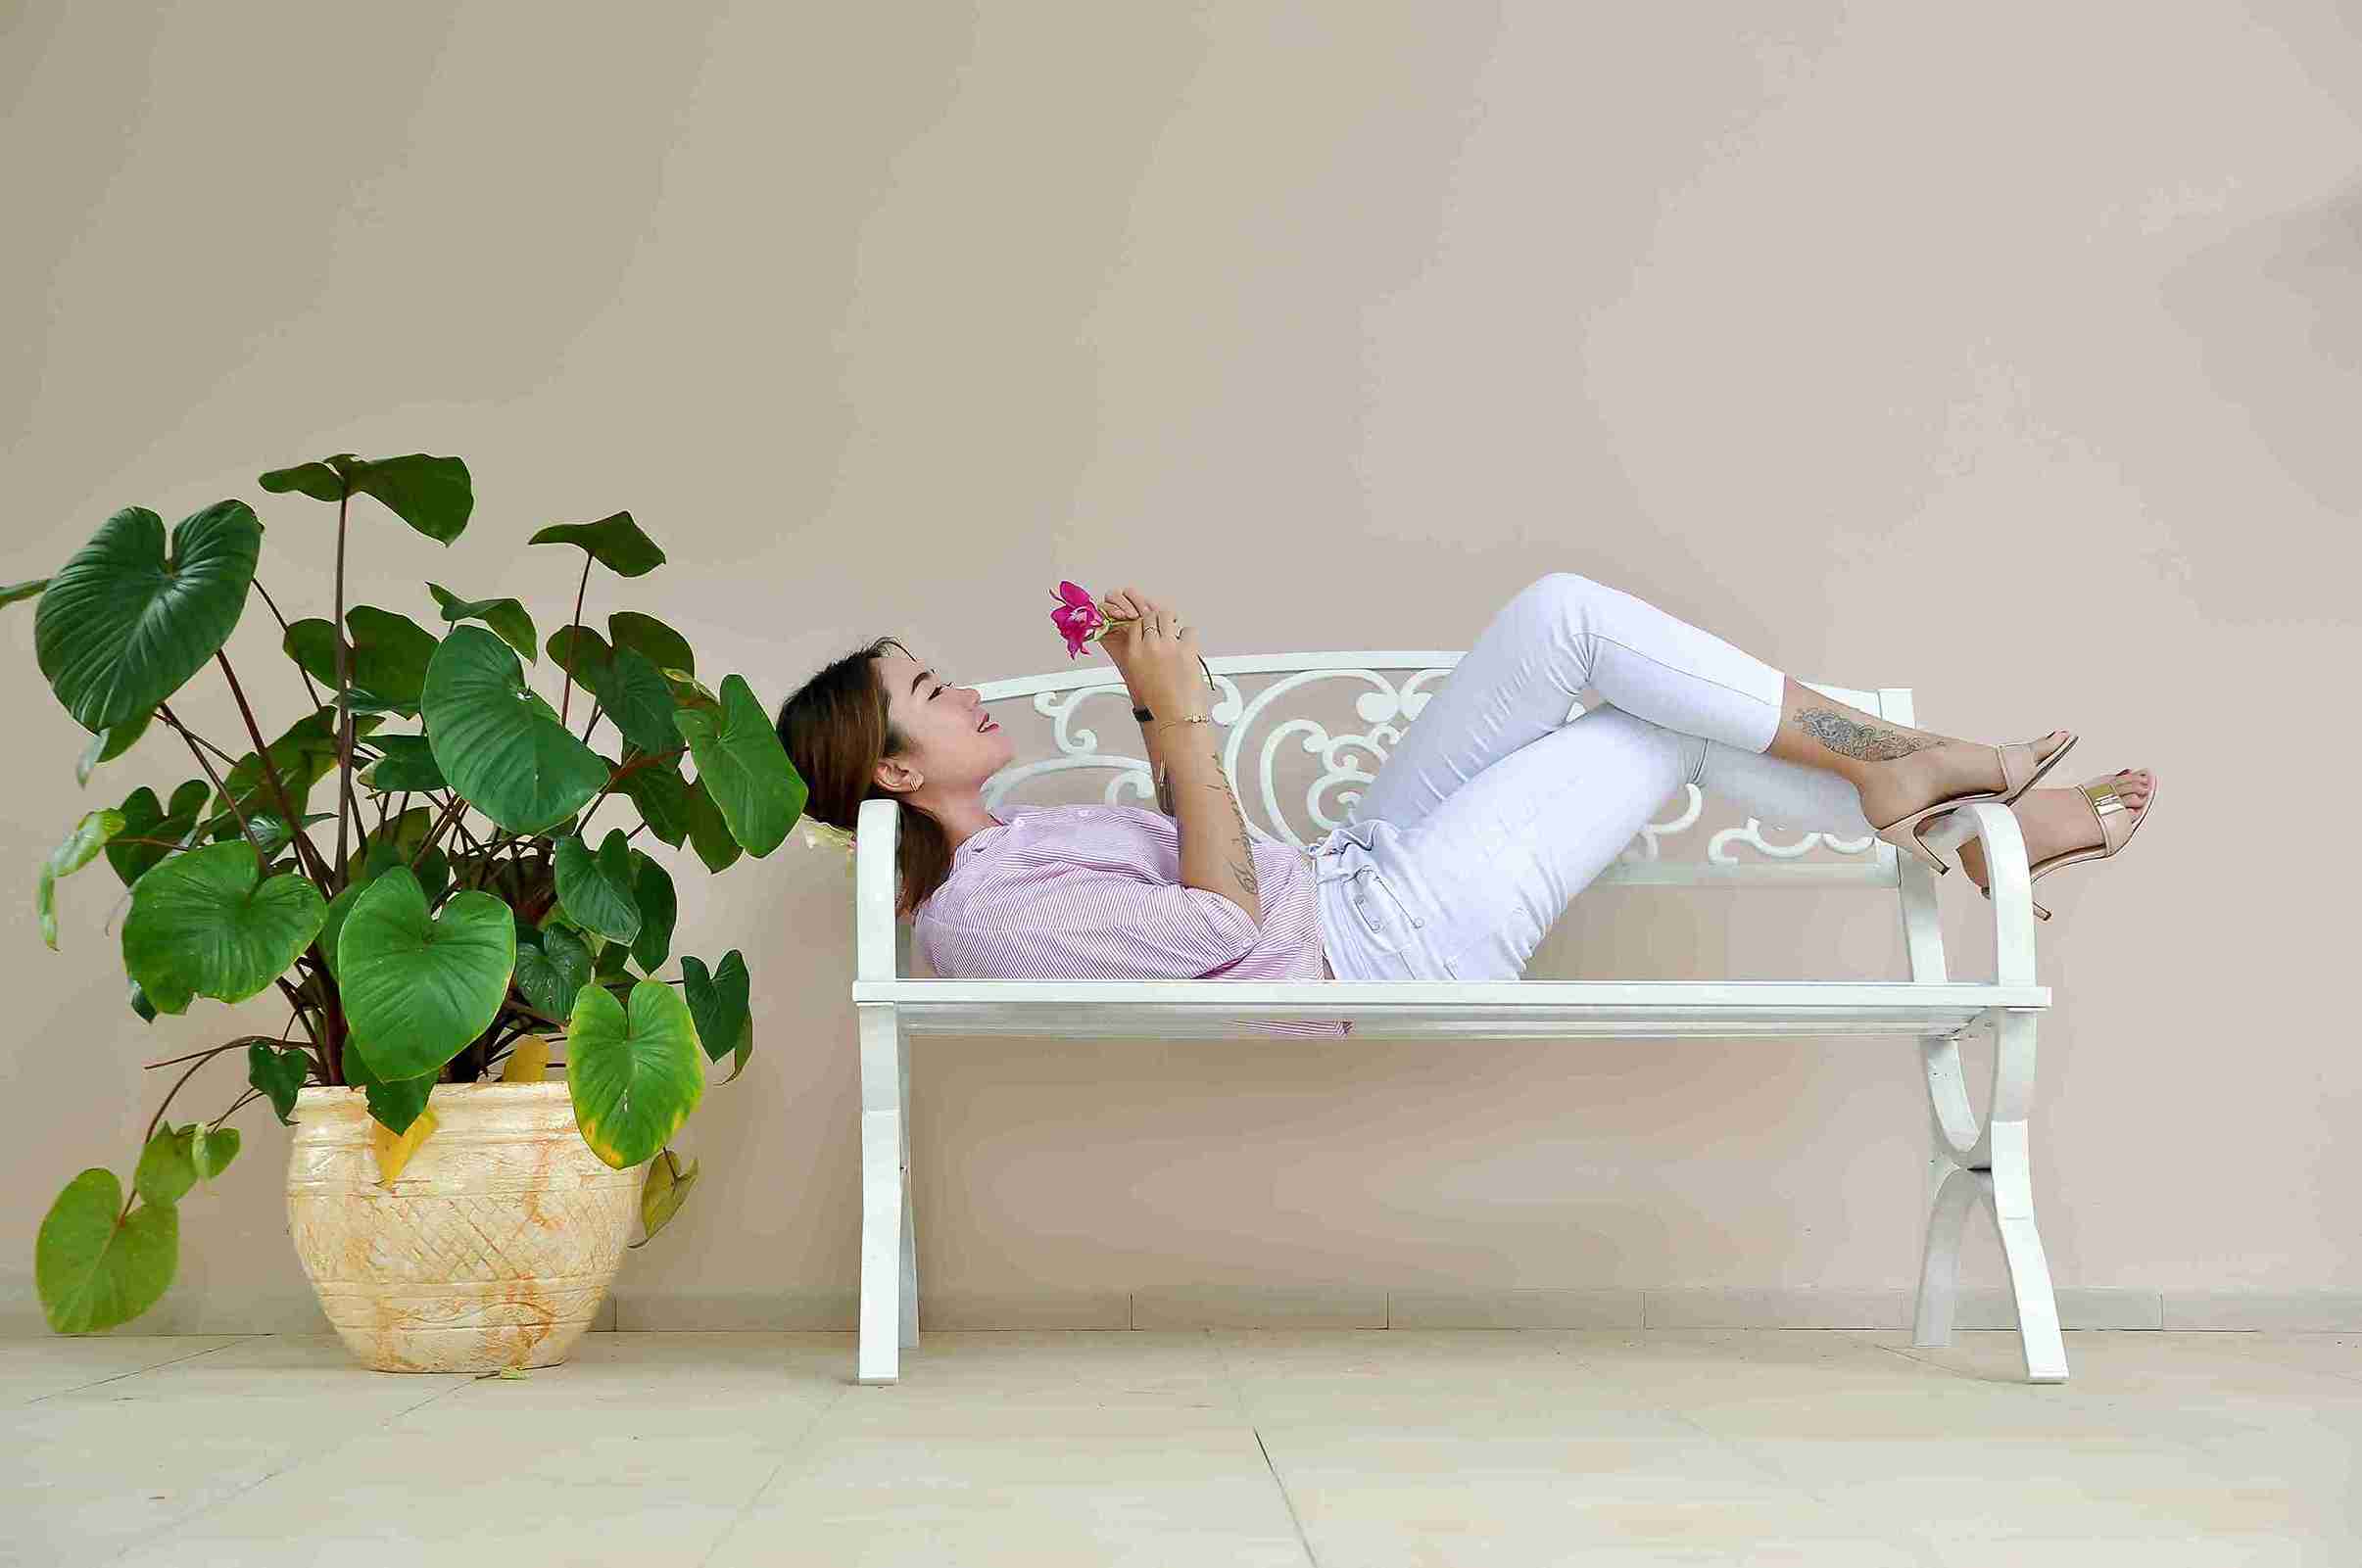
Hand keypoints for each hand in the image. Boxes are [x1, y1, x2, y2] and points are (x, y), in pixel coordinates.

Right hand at [1095, 587, 1205, 718]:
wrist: (1175, 714)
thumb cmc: (1159, 701)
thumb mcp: (1139, 676)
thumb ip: (1142, 655)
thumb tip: (1151, 640)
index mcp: (1134, 654)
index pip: (1136, 624)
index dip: (1146, 624)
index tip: (1153, 628)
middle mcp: (1149, 647)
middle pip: (1151, 616)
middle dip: (1159, 620)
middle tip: (1167, 628)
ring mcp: (1168, 646)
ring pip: (1168, 615)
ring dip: (1173, 622)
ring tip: (1177, 634)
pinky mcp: (1186, 649)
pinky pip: (1189, 630)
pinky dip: (1190, 636)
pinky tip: (1189, 646)